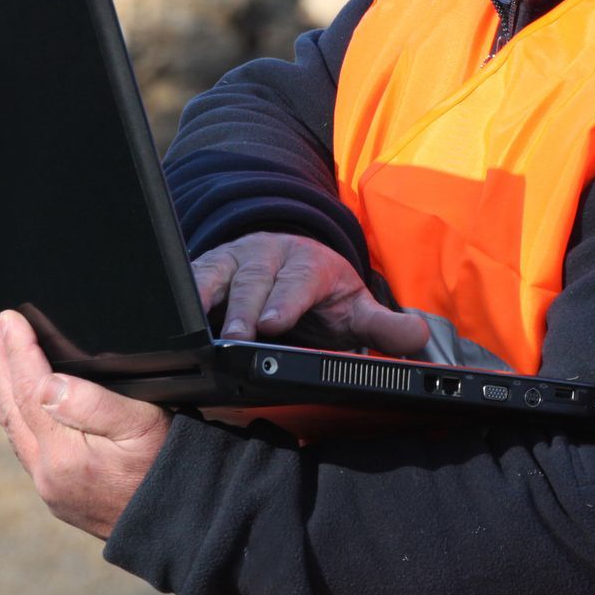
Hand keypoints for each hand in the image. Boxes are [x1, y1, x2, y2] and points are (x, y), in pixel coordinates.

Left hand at [0, 310, 170, 538]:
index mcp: (65, 454)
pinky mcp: (60, 497)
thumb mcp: (142, 425)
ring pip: (15, 431)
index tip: (7, 319)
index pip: (31, 389)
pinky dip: (15, 419)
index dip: (18, 350)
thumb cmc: (170, 470)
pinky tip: (14, 409)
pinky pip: (27, 450)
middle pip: (12, 409)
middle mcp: (48, 475)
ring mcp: (51, 489)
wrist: (181, 526)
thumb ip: (92, 403)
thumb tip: (46, 383)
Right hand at [192, 232, 430, 355]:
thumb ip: (385, 327)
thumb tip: (420, 336)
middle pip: (255, 279)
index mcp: (310, 264)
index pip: (299, 281)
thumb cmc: (324, 294)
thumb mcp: (357, 308)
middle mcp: (271, 255)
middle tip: (237, 338)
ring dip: (206, 299)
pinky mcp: (208, 266)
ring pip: (219, 274)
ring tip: (198, 330)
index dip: (285, 301)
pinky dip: (182, 293)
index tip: (273, 323)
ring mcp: (236, 258)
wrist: (293, 261)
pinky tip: (173, 314)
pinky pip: (192, 276)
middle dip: (244, 309)